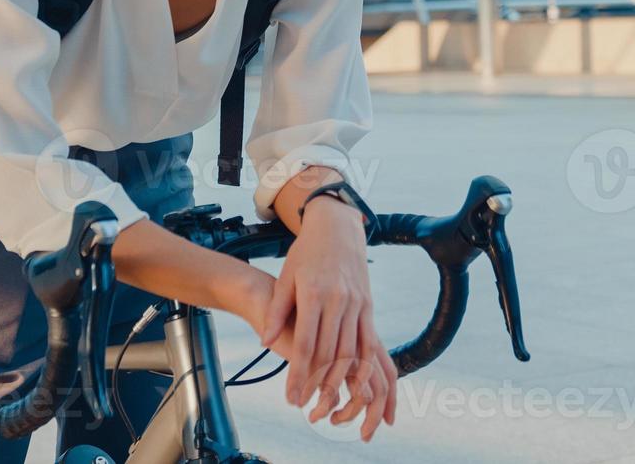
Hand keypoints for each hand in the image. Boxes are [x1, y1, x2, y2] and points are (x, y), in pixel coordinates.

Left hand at [259, 199, 396, 439]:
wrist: (337, 228)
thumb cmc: (306, 253)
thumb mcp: (286, 277)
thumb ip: (278, 310)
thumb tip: (265, 340)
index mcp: (313, 293)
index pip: (307, 343)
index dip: (299, 374)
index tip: (292, 397)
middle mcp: (338, 300)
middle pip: (329, 353)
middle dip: (317, 384)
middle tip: (306, 406)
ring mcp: (356, 303)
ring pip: (351, 351)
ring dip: (340, 381)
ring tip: (327, 403)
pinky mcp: (368, 305)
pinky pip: (369, 341)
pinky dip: (364, 365)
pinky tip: (357, 384)